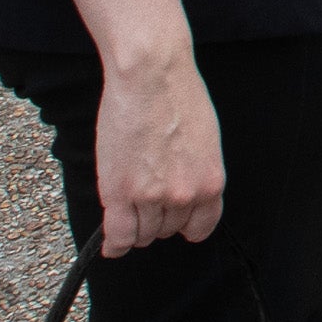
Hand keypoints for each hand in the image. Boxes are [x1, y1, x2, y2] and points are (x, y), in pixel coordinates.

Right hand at [56, 0, 223, 255]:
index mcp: (211, 183)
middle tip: (144, 199)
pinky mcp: (119, 193)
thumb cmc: (178, 97)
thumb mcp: (204, 141)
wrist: (152, 77)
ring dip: (134, 226)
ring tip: (127, 208)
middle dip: (157, 219)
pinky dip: (114, 244)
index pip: (201, 227)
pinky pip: (118, 235)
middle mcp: (185, 196)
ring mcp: (152, 198)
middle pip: (167, 230)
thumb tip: (185, 190)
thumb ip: (196, 172)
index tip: (175, 222)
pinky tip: (111, 245)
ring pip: (142, 234)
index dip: (185, 225)